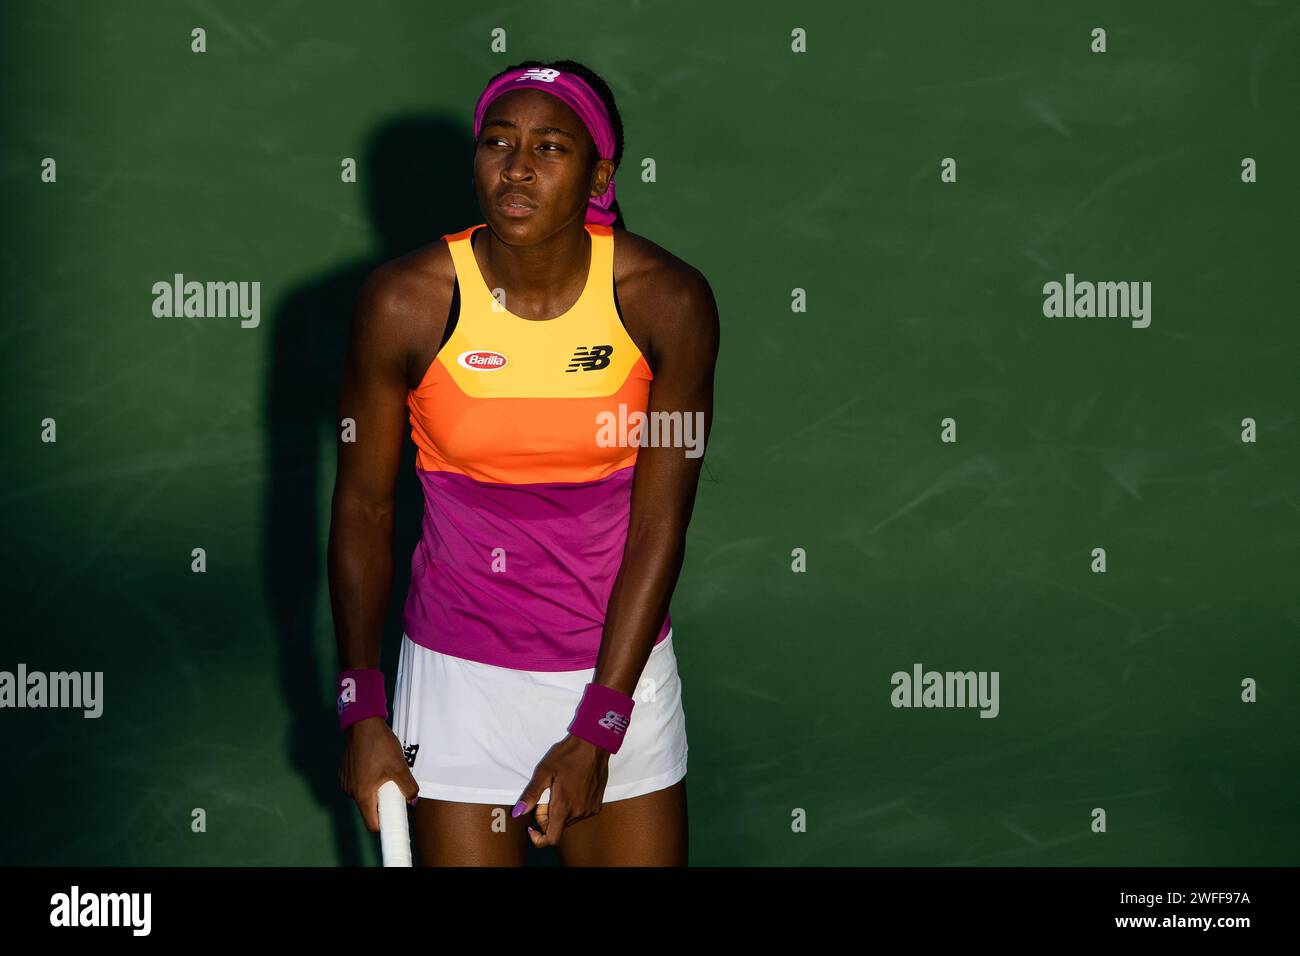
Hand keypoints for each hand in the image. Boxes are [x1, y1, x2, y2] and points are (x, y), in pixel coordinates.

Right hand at [338, 717, 420, 832]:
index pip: (372, 823)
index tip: (395, 820)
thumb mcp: (399, 767)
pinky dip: (368, 780)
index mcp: (362, 794)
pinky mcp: (344, 773)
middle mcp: (350, 791)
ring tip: (385, 772)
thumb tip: (414, 800)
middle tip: (395, 788)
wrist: (363, 723)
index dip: (385, 825)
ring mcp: (346, 782)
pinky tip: (376, 766)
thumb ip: (408, 787)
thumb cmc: (380, 745)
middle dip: (383, 802)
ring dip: (375, 790)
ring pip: (364, 795)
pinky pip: (358, 784)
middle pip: (369, 808)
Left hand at [513, 734, 609, 847]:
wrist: (594, 744)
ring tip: (560, 788)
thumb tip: (517, 813)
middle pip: (558, 827)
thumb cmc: (568, 755)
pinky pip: (580, 813)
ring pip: (568, 820)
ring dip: (560, 811)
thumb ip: (531, 795)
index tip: (531, 827)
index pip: (551, 838)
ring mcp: (590, 809)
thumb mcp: (544, 771)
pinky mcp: (597, 804)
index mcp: (564, 807)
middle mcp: (579, 812)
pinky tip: (572, 788)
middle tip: (546, 794)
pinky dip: (572, 807)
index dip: (538, 838)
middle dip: (547, 816)